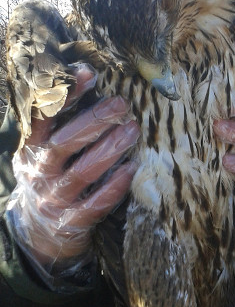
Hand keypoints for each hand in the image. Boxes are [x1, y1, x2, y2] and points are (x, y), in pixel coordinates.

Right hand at [7, 64, 139, 273]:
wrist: (39, 232)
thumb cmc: (49, 176)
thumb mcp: (43, 148)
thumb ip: (61, 119)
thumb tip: (87, 74)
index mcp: (30, 148)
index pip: (42, 117)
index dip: (64, 95)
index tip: (88, 74)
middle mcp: (39, 171)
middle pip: (64, 143)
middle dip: (94, 121)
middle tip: (121, 104)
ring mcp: (54, 198)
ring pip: (82, 172)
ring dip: (109, 150)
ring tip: (133, 130)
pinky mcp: (72, 221)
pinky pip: (95, 203)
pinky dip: (115, 186)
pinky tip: (132, 169)